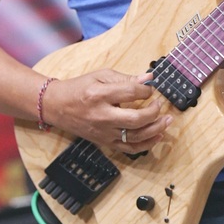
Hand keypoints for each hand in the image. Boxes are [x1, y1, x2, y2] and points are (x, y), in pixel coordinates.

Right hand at [45, 68, 171, 153]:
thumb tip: (148, 79)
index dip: (146, 90)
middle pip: (135, 119)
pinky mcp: (104, 142)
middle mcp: (102, 116)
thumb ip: (125, 78)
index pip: (130, 93)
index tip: (150, 89)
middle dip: (154, 112)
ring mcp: (103, 132)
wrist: (57, 106)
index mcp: (100, 95)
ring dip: (155, 129)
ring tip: (167, 121)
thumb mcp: (100, 75)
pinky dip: (145, 145)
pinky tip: (157, 136)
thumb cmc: (79, 88)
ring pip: (135, 137)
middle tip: (160, 105)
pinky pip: (128, 149)